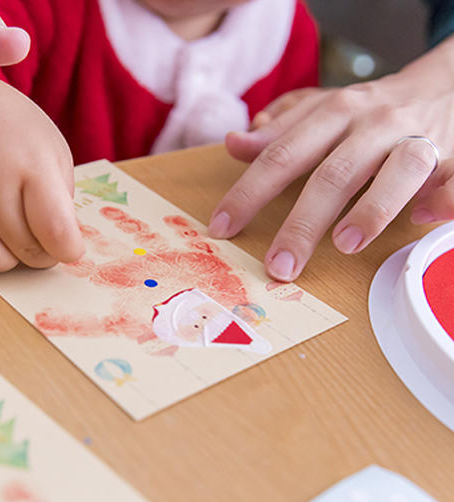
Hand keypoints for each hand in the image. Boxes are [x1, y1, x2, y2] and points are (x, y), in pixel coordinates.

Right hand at [0, 63, 83, 272]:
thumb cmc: (15, 131)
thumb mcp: (53, 152)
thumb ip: (62, 201)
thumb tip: (62, 246)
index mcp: (30, 166)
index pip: (56, 232)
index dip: (70, 250)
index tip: (70, 246)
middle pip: (28, 251)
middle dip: (44, 254)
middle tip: (43, 236)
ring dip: (10, 260)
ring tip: (15, 237)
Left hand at [210, 38, 453, 280]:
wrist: (446, 84)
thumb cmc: (372, 112)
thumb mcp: (323, 113)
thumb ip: (280, 131)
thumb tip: (234, 144)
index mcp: (335, 114)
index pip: (282, 154)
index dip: (249, 192)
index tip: (222, 227)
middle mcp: (374, 124)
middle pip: (333, 173)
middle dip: (302, 222)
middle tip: (279, 265)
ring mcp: (418, 138)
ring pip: (398, 171)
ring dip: (372, 209)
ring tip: (345, 245)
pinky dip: (444, 198)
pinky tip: (424, 218)